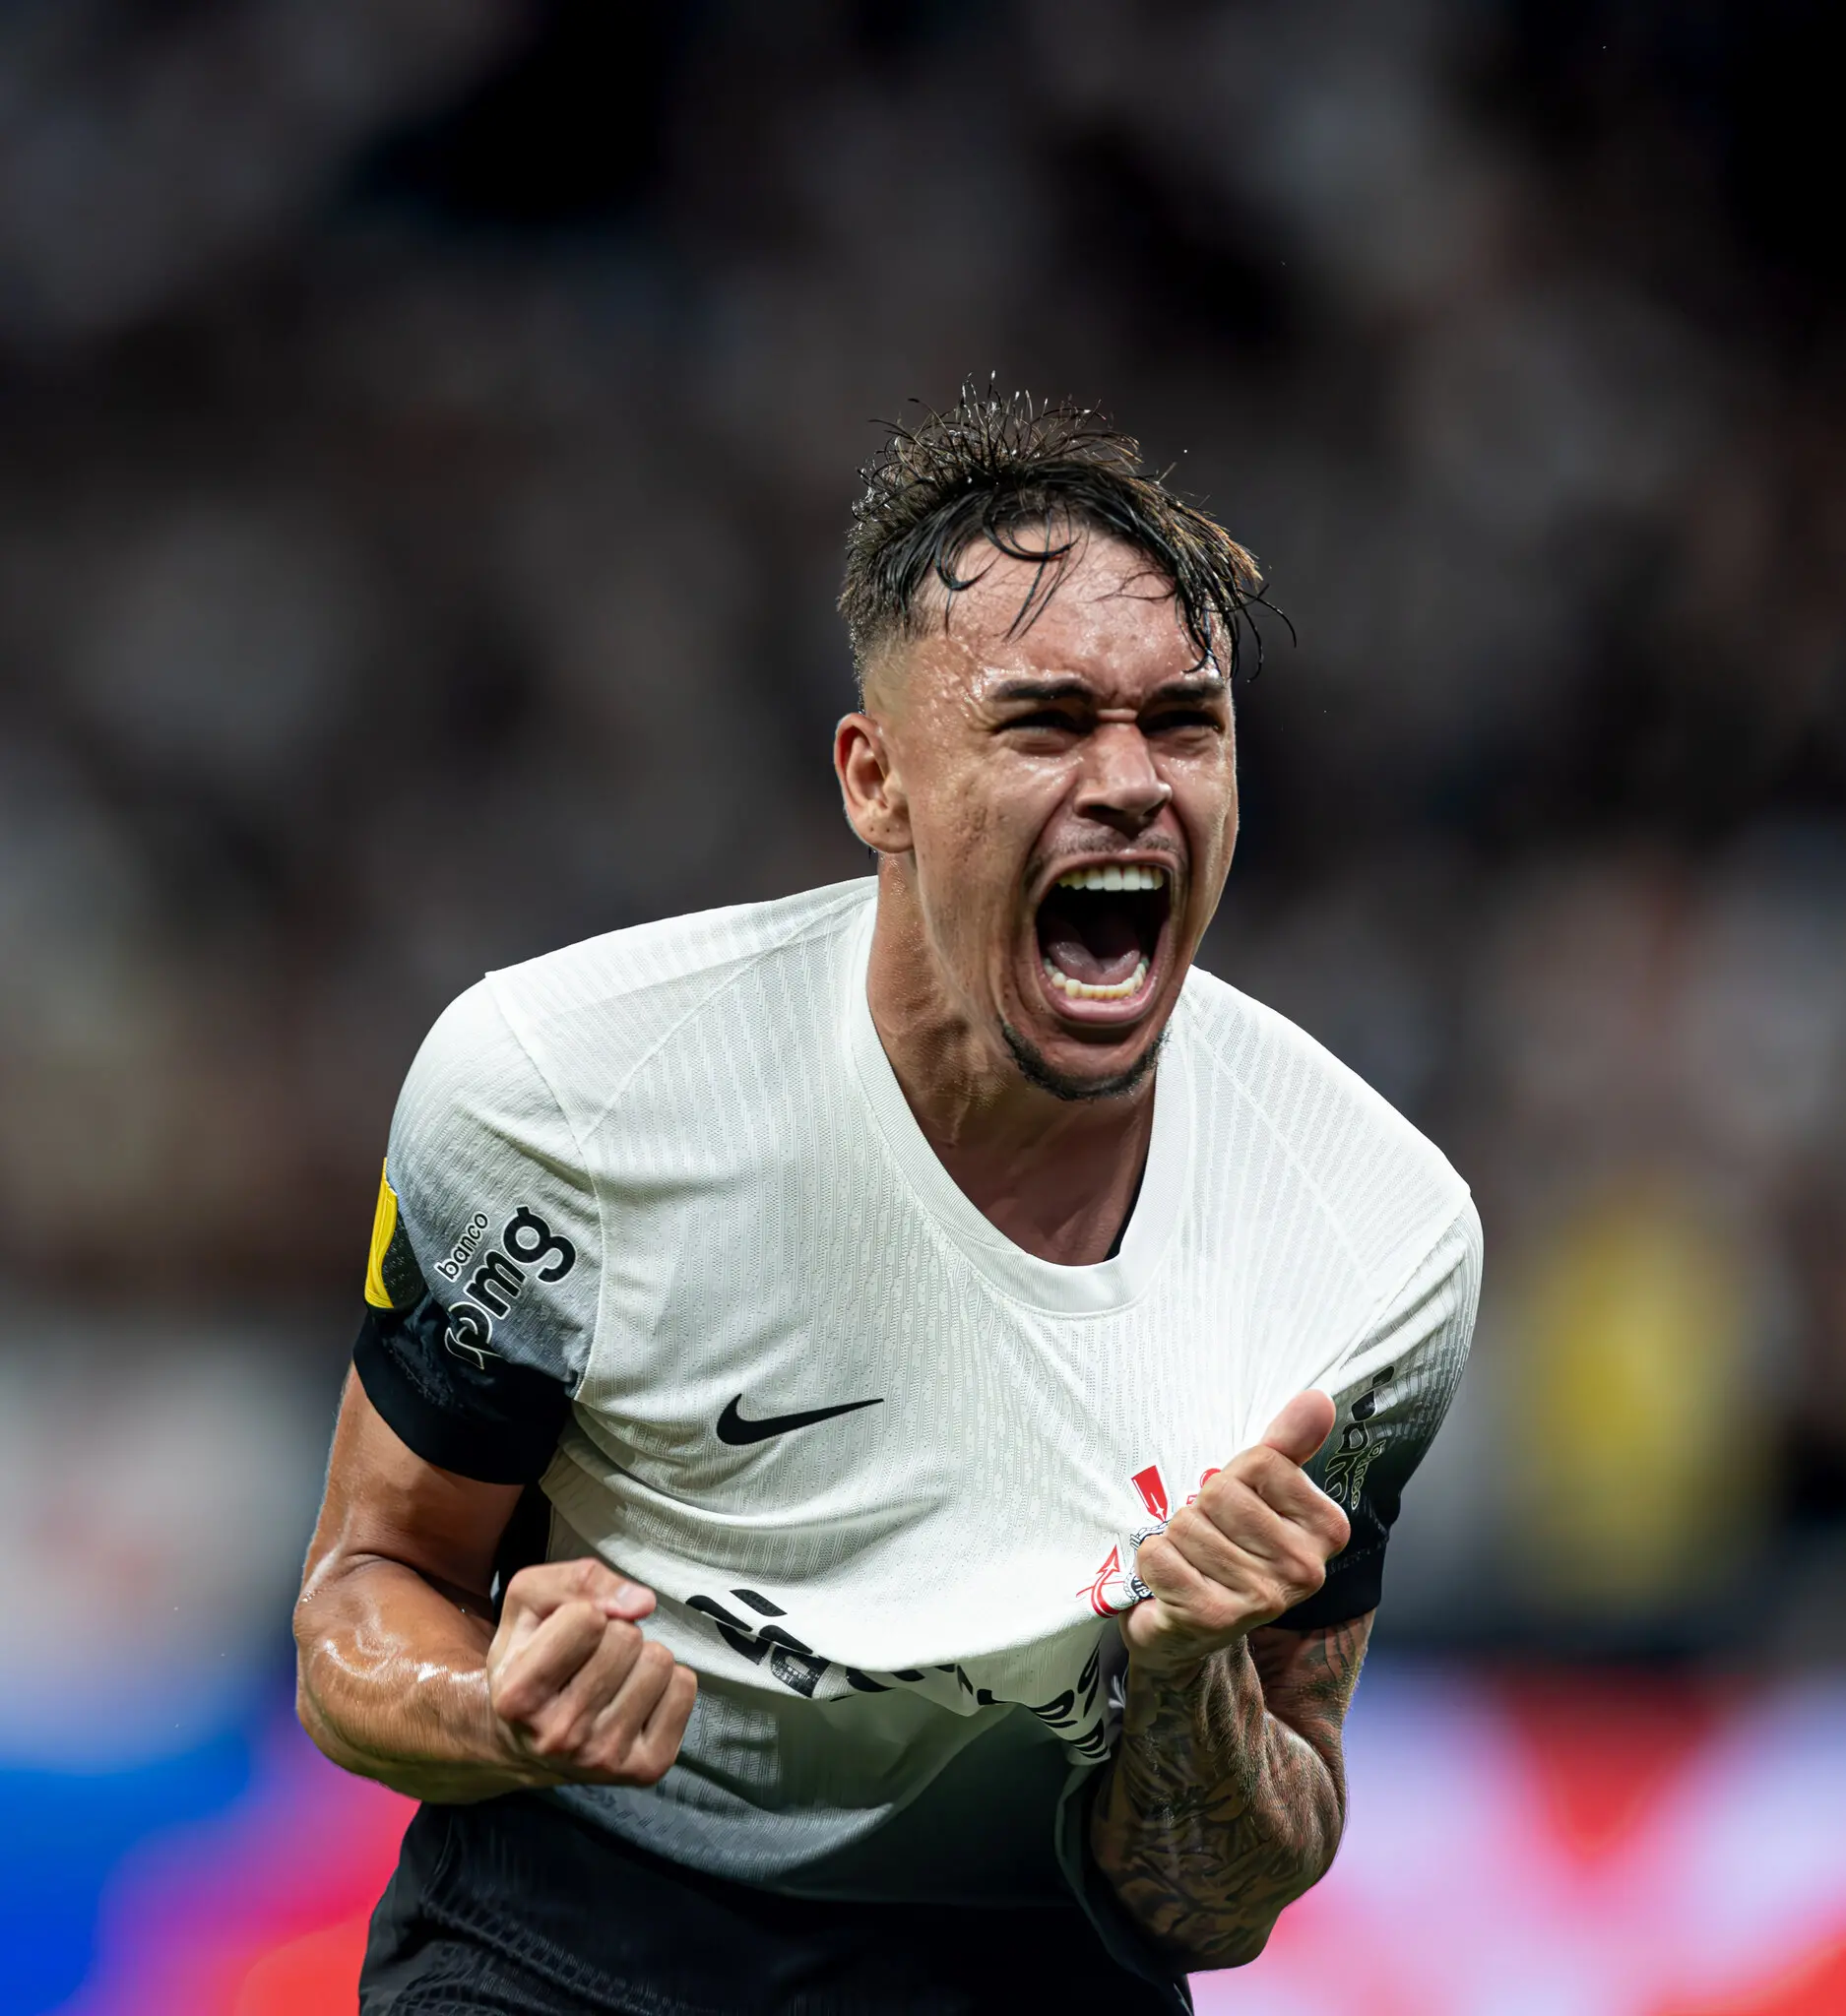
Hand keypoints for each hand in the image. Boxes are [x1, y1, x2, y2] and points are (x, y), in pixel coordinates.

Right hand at [485, 1559, 697, 1786]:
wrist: (530, 1741)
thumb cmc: (531, 1658)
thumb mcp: (528, 1604)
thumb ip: (576, 1580)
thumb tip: (643, 1603)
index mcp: (518, 1696)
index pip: (587, 1619)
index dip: (583, 1612)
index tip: (568, 1634)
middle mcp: (558, 1736)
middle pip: (627, 1638)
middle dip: (615, 1633)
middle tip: (591, 1659)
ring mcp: (604, 1757)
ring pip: (659, 1661)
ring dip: (641, 1657)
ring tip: (612, 1679)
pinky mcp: (646, 1768)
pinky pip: (684, 1688)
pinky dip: (667, 1683)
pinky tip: (635, 1699)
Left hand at [1120, 1391, 1349, 1676]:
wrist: (1187, 1630)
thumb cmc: (1226, 1549)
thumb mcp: (1259, 1495)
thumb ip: (1286, 1447)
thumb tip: (1317, 1400)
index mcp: (1327, 1529)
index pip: (1262, 1461)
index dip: (1233, 1477)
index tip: (1237, 1510)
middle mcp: (1305, 1570)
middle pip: (1220, 1492)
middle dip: (1200, 1510)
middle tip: (1209, 1541)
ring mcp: (1261, 1598)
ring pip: (1186, 1524)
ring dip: (1175, 1540)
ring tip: (1190, 1564)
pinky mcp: (1212, 1618)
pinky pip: (1158, 1556)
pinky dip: (1151, 1564)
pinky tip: (1169, 1584)